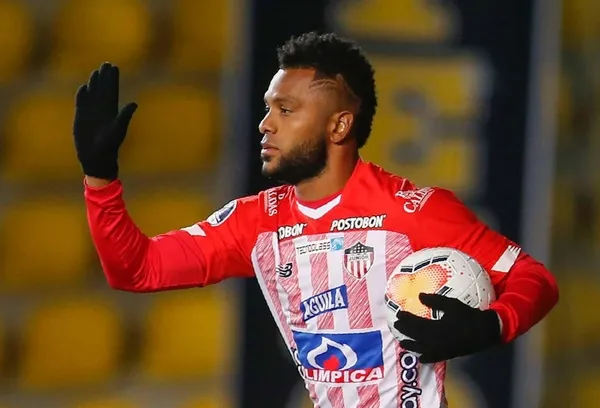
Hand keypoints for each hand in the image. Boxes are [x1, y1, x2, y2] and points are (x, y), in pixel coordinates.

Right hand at [73, 62, 137, 179]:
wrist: (96, 156)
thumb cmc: (109, 145)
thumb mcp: (118, 130)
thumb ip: (125, 116)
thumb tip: (134, 103)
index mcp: (112, 110)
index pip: (112, 90)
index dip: (113, 79)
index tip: (114, 67)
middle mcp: (102, 109)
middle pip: (103, 89)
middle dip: (105, 77)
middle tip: (106, 64)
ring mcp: (92, 113)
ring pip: (93, 94)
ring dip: (94, 83)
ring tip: (96, 72)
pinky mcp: (81, 117)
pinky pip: (82, 103)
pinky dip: (82, 94)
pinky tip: (84, 87)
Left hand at [394, 293, 501, 363]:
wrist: (485, 332)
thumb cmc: (469, 315)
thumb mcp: (452, 304)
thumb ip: (435, 301)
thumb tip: (420, 295)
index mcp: (437, 328)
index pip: (416, 324)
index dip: (406, 319)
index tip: (399, 314)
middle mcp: (437, 341)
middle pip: (416, 337)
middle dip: (405, 332)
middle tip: (396, 326)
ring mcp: (442, 350)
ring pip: (422, 349)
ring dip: (411, 346)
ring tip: (402, 344)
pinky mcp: (448, 355)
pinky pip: (434, 358)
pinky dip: (425, 358)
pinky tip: (420, 357)